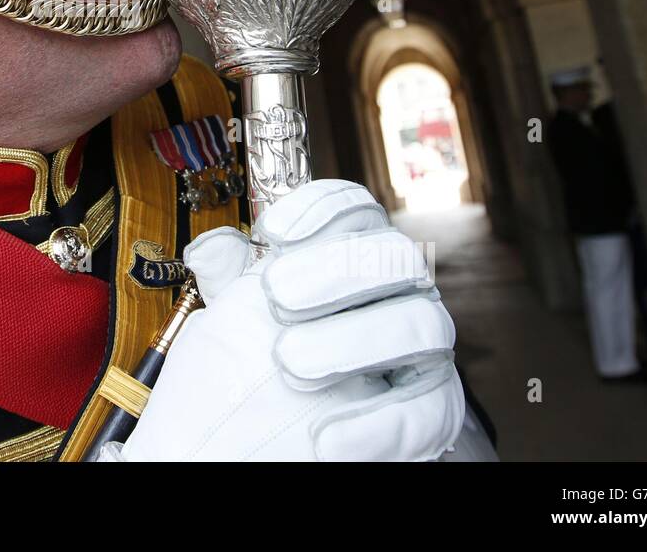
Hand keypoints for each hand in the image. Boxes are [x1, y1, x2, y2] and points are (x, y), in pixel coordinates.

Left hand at [106, 180, 463, 460]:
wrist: (265, 437)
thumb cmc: (261, 364)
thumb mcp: (240, 315)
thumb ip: (229, 278)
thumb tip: (211, 245)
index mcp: (358, 256)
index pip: (358, 212)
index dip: (321, 209)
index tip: (272, 232)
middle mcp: (402, 293)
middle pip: (396, 256)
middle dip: (335, 270)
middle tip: (276, 297)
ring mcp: (424, 350)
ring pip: (422, 325)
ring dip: (355, 339)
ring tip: (289, 362)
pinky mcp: (435, 410)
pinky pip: (429, 410)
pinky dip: (379, 422)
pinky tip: (325, 435)